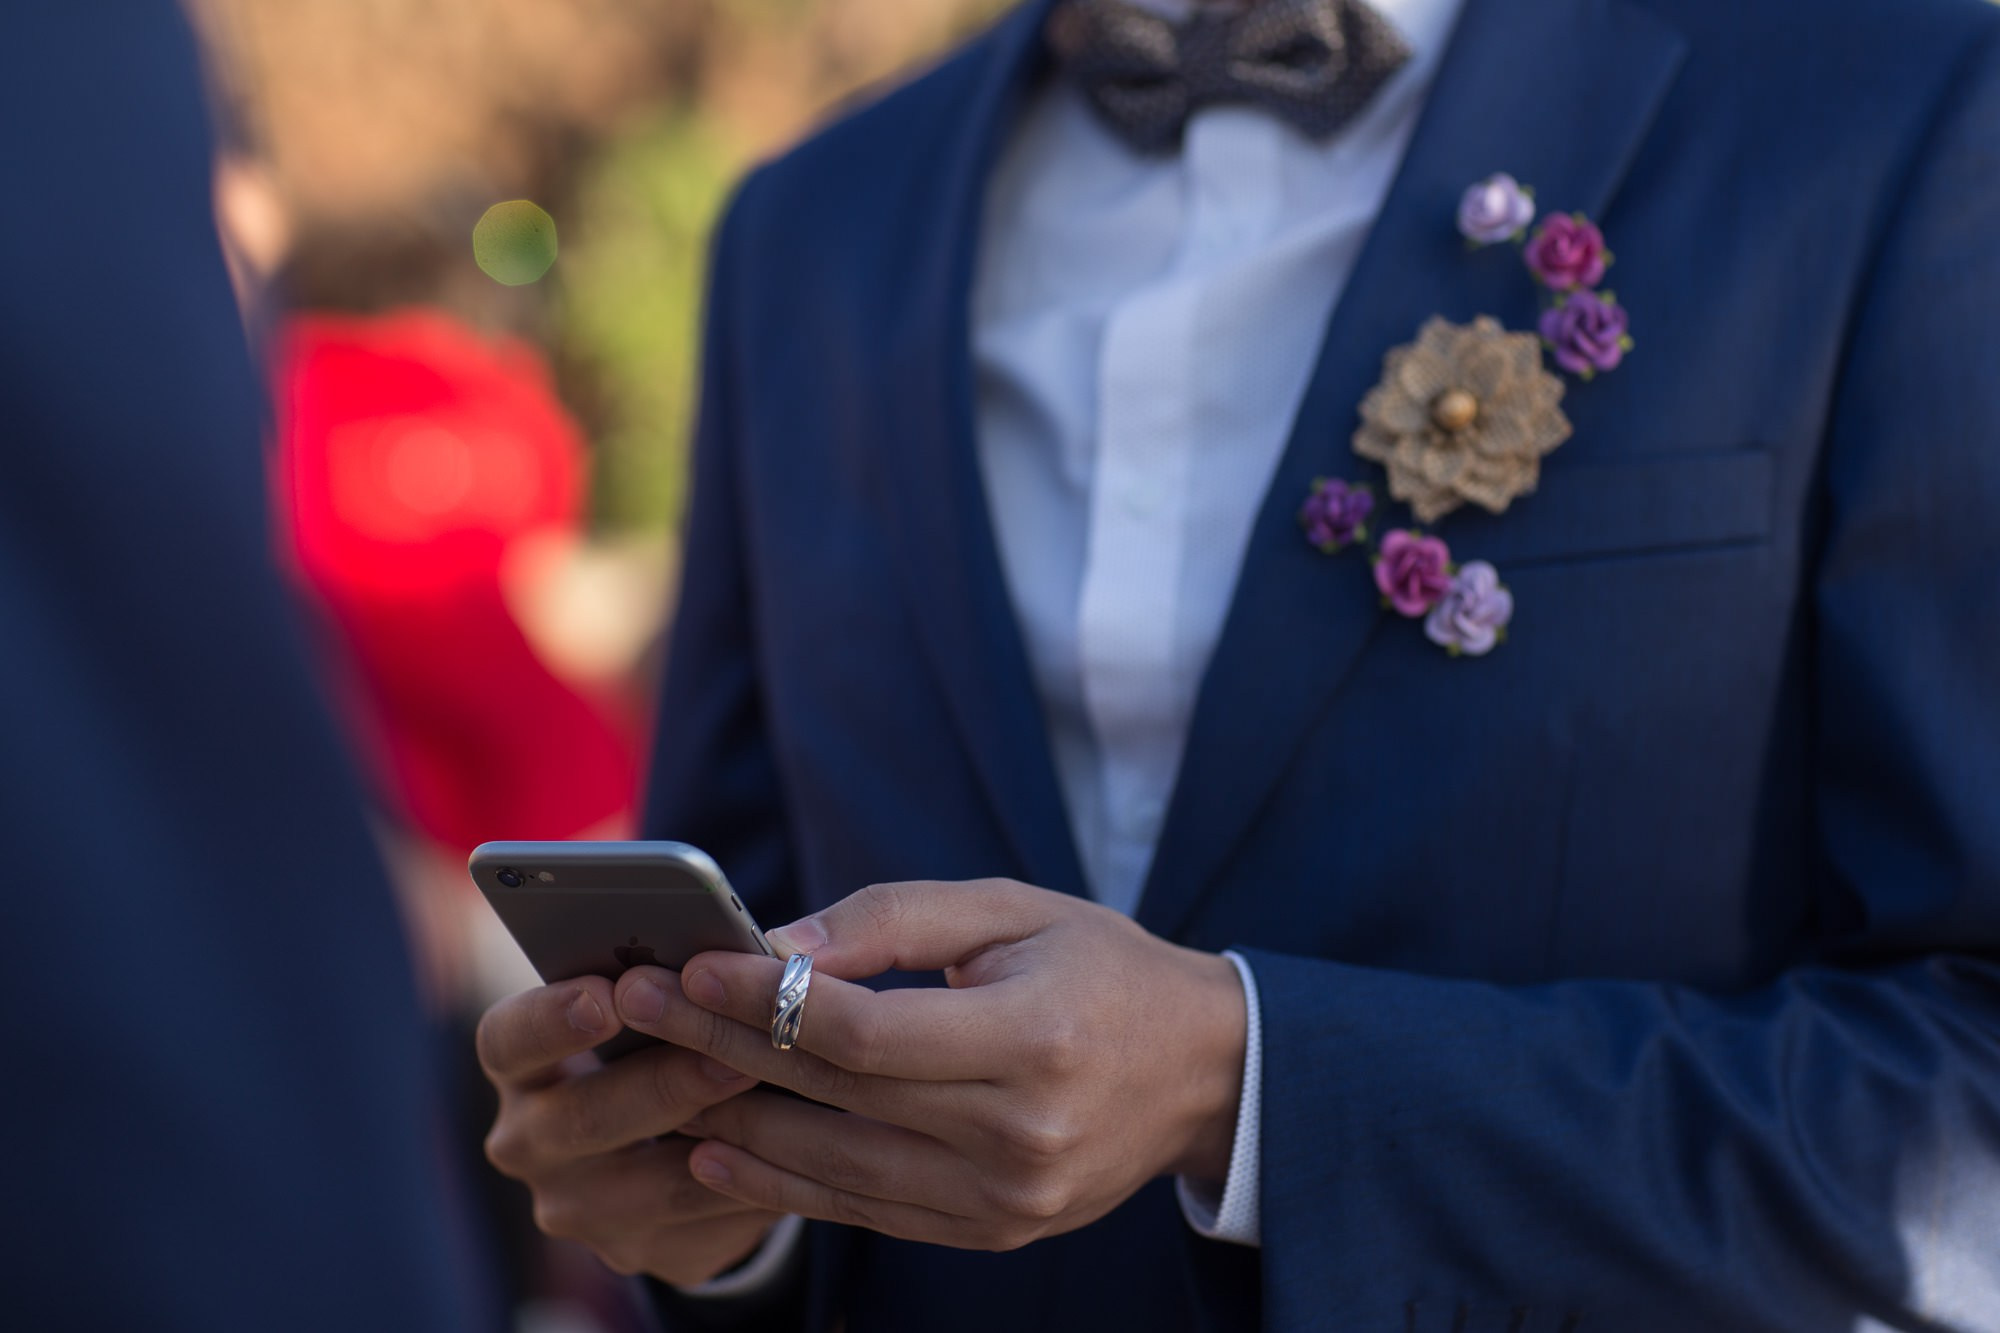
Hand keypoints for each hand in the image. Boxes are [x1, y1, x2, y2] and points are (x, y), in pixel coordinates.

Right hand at [475, 976, 785, 1283]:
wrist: (671, 1137)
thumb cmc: (658, 1036)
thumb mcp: (650, 1004)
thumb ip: (671, 982)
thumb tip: (745, 959)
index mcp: (517, 1063)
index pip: (510, 1039)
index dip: (555, 1017)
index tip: (609, 994)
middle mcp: (528, 1142)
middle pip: (584, 1119)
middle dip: (664, 1083)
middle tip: (727, 1056)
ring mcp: (579, 1207)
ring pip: (653, 1186)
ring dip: (722, 1141)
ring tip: (778, 1101)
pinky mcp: (636, 1251)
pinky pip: (703, 1225)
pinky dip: (751, 1185)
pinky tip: (794, 1153)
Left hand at [613, 879, 1245, 1251]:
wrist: (1201, 1071)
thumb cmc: (1099, 967)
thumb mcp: (1013, 910)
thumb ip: (894, 921)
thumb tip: (777, 945)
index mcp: (1033, 1040)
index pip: (865, 1032)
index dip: (766, 1002)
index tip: (688, 966)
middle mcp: (1020, 1135)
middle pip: (837, 1098)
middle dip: (726, 1049)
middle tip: (640, 1008)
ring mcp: (1008, 1200)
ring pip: (838, 1169)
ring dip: (735, 1125)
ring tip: (655, 1082)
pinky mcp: (994, 1235)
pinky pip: (868, 1211)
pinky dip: (787, 1183)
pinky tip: (720, 1150)